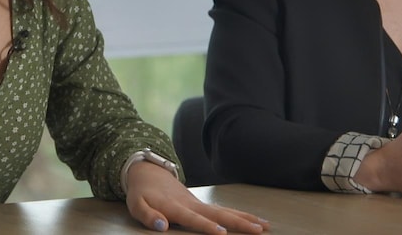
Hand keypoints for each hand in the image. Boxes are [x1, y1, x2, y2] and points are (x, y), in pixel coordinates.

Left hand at [124, 162, 269, 232]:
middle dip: (239, 223)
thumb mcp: (137, 205)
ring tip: (265, 226)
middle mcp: (192, 204)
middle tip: (258, 230)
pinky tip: (253, 220)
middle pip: (219, 214)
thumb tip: (162, 226)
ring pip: (226, 211)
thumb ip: (148, 216)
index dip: (207, 226)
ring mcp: (199, 203)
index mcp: (175, 207)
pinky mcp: (202, 204)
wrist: (148, 172)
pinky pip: (223, 210)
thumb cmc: (141, 192)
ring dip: (245, 218)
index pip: (194, 218)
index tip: (222, 232)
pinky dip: (239, 215)